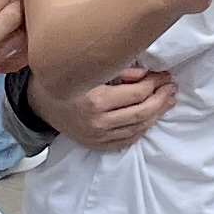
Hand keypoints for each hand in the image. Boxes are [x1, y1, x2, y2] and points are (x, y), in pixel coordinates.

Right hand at [42, 64, 175, 151]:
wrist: (42, 103)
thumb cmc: (66, 80)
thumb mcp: (90, 69)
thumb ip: (120, 71)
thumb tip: (146, 75)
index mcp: (95, 100)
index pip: (137, 93)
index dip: (155, 83)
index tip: (164, 74)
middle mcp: (98, 122)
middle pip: (141, 112)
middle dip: (161, 99)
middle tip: (172, 88)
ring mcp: (98, 137)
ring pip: (138, 128)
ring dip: (156, 114)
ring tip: (168, 100)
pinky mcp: (97, 144)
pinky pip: (127, 140)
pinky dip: (142, 128)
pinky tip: (151, 117)